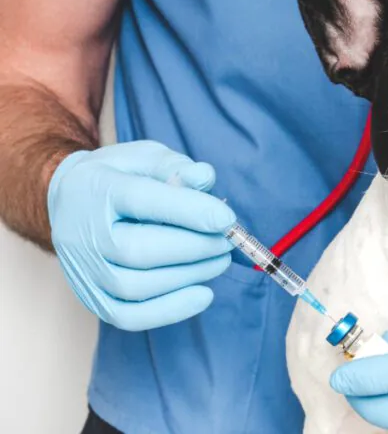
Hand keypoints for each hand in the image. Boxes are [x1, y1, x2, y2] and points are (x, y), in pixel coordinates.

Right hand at [48, 141, 236, 330]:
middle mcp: (83, 232)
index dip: (188, 211)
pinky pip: (128, 316)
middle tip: (226, 241)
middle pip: (137, 250)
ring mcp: (83, 269)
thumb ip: (176, 167)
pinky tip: (203, 293)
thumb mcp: (147, 158)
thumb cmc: (121, 176)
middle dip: (194, 248)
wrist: (72, 200)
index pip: (140, 201)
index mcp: (97, 189)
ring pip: (135, 286)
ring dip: (189, 276)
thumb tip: (204, 178)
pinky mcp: (91, 297)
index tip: (227, 219)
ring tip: (219, 260)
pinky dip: (170, 310)